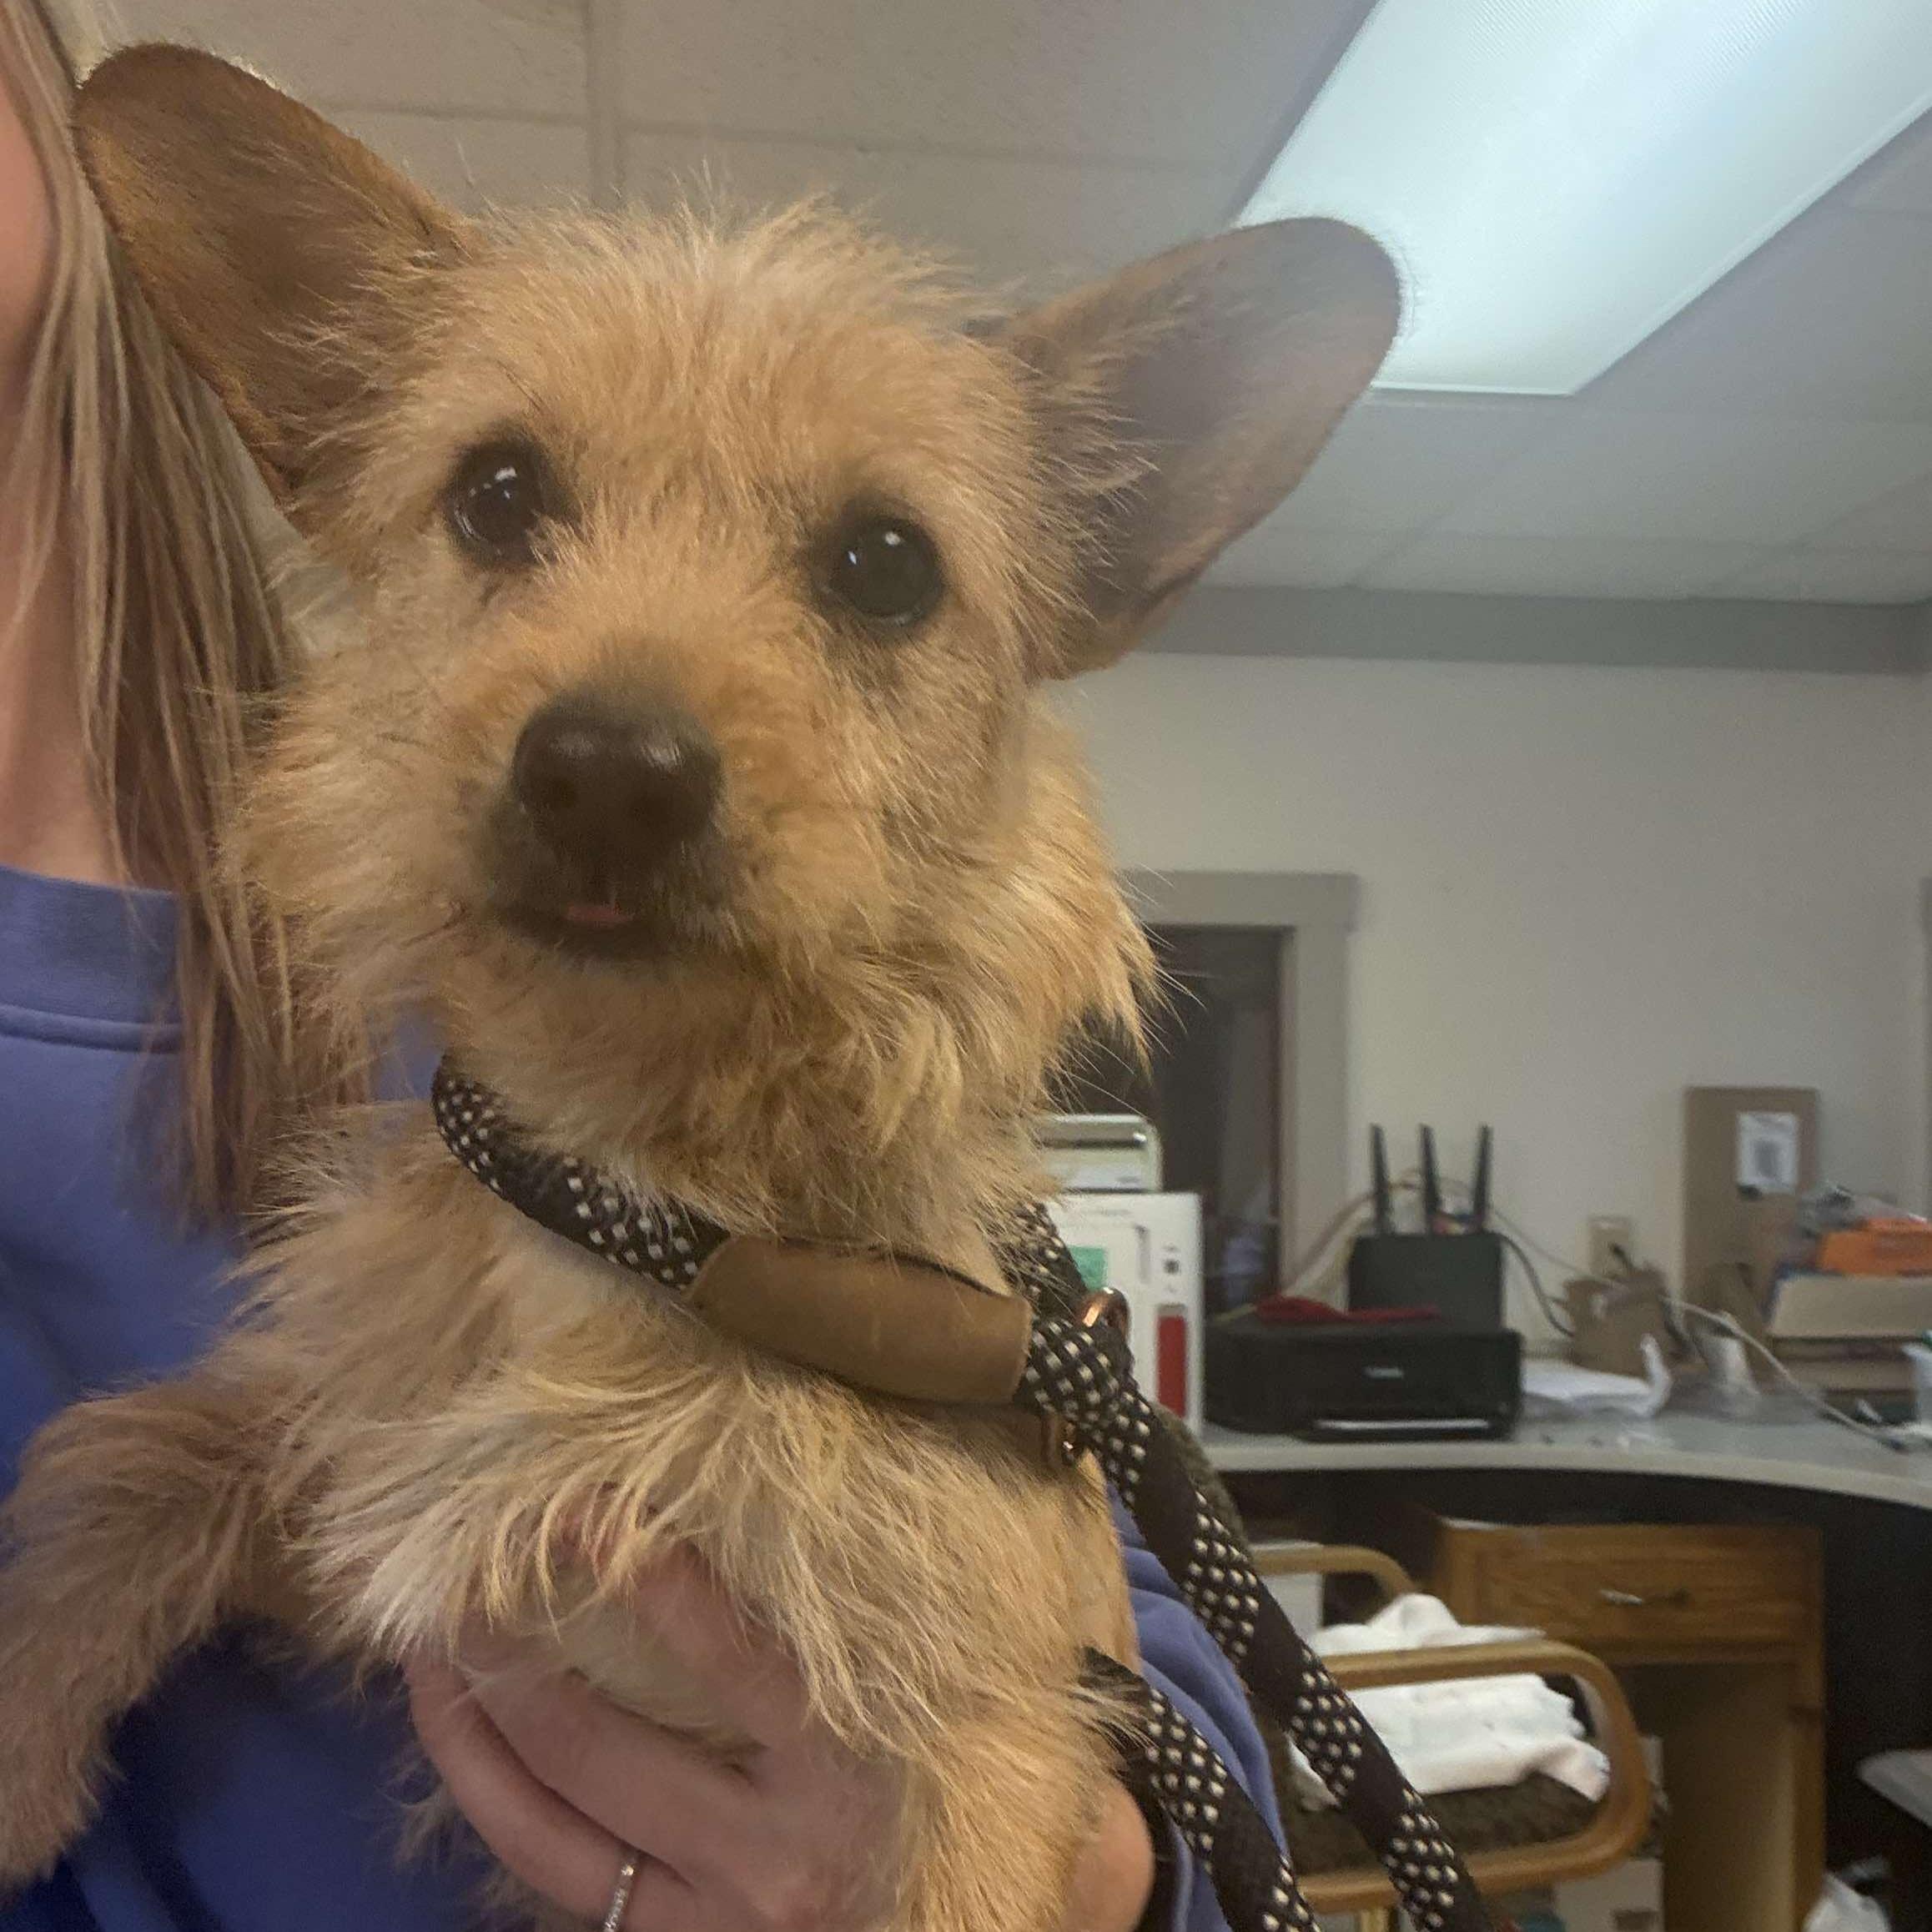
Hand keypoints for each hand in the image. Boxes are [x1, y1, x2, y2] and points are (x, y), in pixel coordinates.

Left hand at [405, 1548, 1155, 1931]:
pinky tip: (453, 1730)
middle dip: (513, 1650)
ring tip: (426, 1632)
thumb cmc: (1005, 1806)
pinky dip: (491, 1798)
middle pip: (605, 1746)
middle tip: (452, 1562)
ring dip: (475, 1719)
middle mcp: (777, 1863)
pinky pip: (555, 1875)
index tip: (582, 1503)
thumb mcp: (1001, 1720)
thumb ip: (956, 1633)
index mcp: (859, 1782)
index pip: (736, 1665)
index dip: (651, 1584)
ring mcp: (716, 1921)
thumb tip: (936, 1462)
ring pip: (555, 1817)